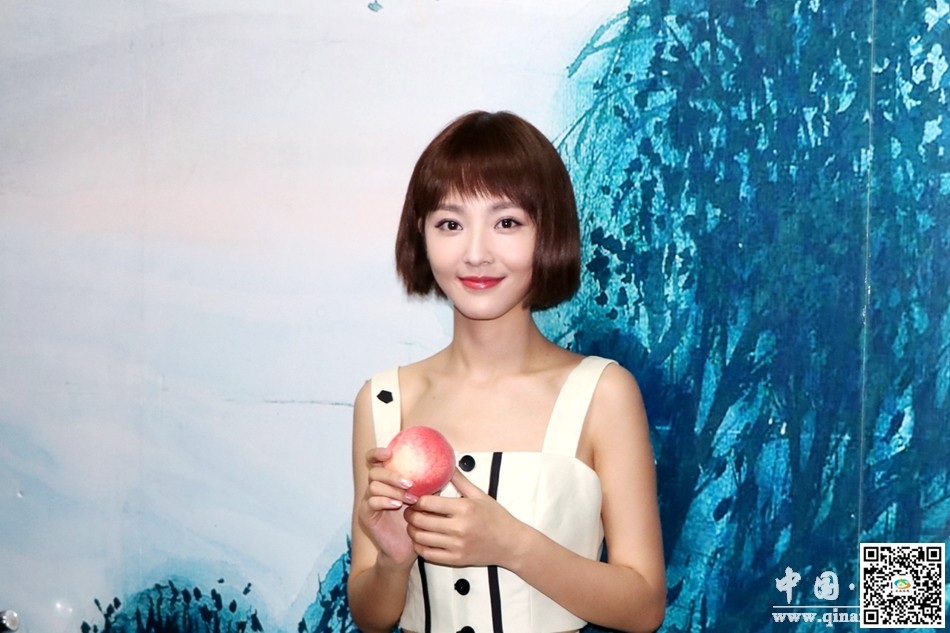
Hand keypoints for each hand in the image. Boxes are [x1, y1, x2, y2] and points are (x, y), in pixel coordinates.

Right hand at [357, 447, 419, 566]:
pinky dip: (384, 501)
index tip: (389, 453)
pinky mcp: (367, 515)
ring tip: (409, 499)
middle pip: (374, 472)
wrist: (405, 548)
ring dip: (393, 490)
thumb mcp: (424, 500)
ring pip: (373, 486)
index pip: (375, 461)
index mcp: (387, 481)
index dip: (378, 454)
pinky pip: (371, 502)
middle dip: (391, 475)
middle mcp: (376, 488)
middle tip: (409, 482)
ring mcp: (369, 501)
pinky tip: (397, 505)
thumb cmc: (415, 523)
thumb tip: (444, 469)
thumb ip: (428, 484)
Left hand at [404, 469, 524, 567]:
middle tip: (409, 511)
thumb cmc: (496, 517)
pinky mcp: (456, 559)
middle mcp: (459, 528)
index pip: (427, 503)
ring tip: (413, 524)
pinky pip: (428, 554)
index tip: (414, 498)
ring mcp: (457, 546)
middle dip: (410, 515)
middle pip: (420, 520)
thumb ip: (460, 480)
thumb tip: (447, 464)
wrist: (510, 543)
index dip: (416, 500)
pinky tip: (421, 539)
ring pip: (421, 538)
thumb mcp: (480, 495)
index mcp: (464, 508)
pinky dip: (419, 546)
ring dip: (412, 530)